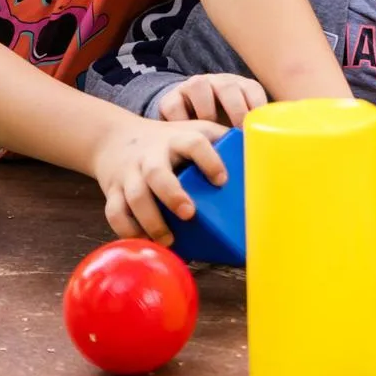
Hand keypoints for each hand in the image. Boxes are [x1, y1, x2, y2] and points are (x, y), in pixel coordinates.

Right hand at [91, 117, 229, 243]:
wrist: (114, 139)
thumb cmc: (167, 141)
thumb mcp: (193, 132)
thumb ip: (221, 141)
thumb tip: (263, 157)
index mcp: (176, 139)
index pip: (193, 142)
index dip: (208, 159)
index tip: (222, 180)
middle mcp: (150, 156)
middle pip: (156, 173)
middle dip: (172, 194)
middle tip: (190, 213)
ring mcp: (129, 174)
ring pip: (133, 197)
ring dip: (150, 220)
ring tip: (170, 240)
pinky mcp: (112, 191)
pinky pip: (114, 213)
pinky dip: (127, 231)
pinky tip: (145, 243)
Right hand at [157, 73, 268, 126]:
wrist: (187, 120)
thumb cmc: (222, 128)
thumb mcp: (241, 127)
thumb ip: (257, 134)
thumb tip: (277, 151)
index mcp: (240, 88)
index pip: (252, 90)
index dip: (256, 108)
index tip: (256, 130)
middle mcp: (217, 83)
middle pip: (228, 86)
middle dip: (236, 109)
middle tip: (237, 133)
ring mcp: (192, 87)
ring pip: (199, 86)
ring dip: (206, 111)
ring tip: (209, 134)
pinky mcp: (170, 98)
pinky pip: (172, 104)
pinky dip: (178, 121)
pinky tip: (184, 136)